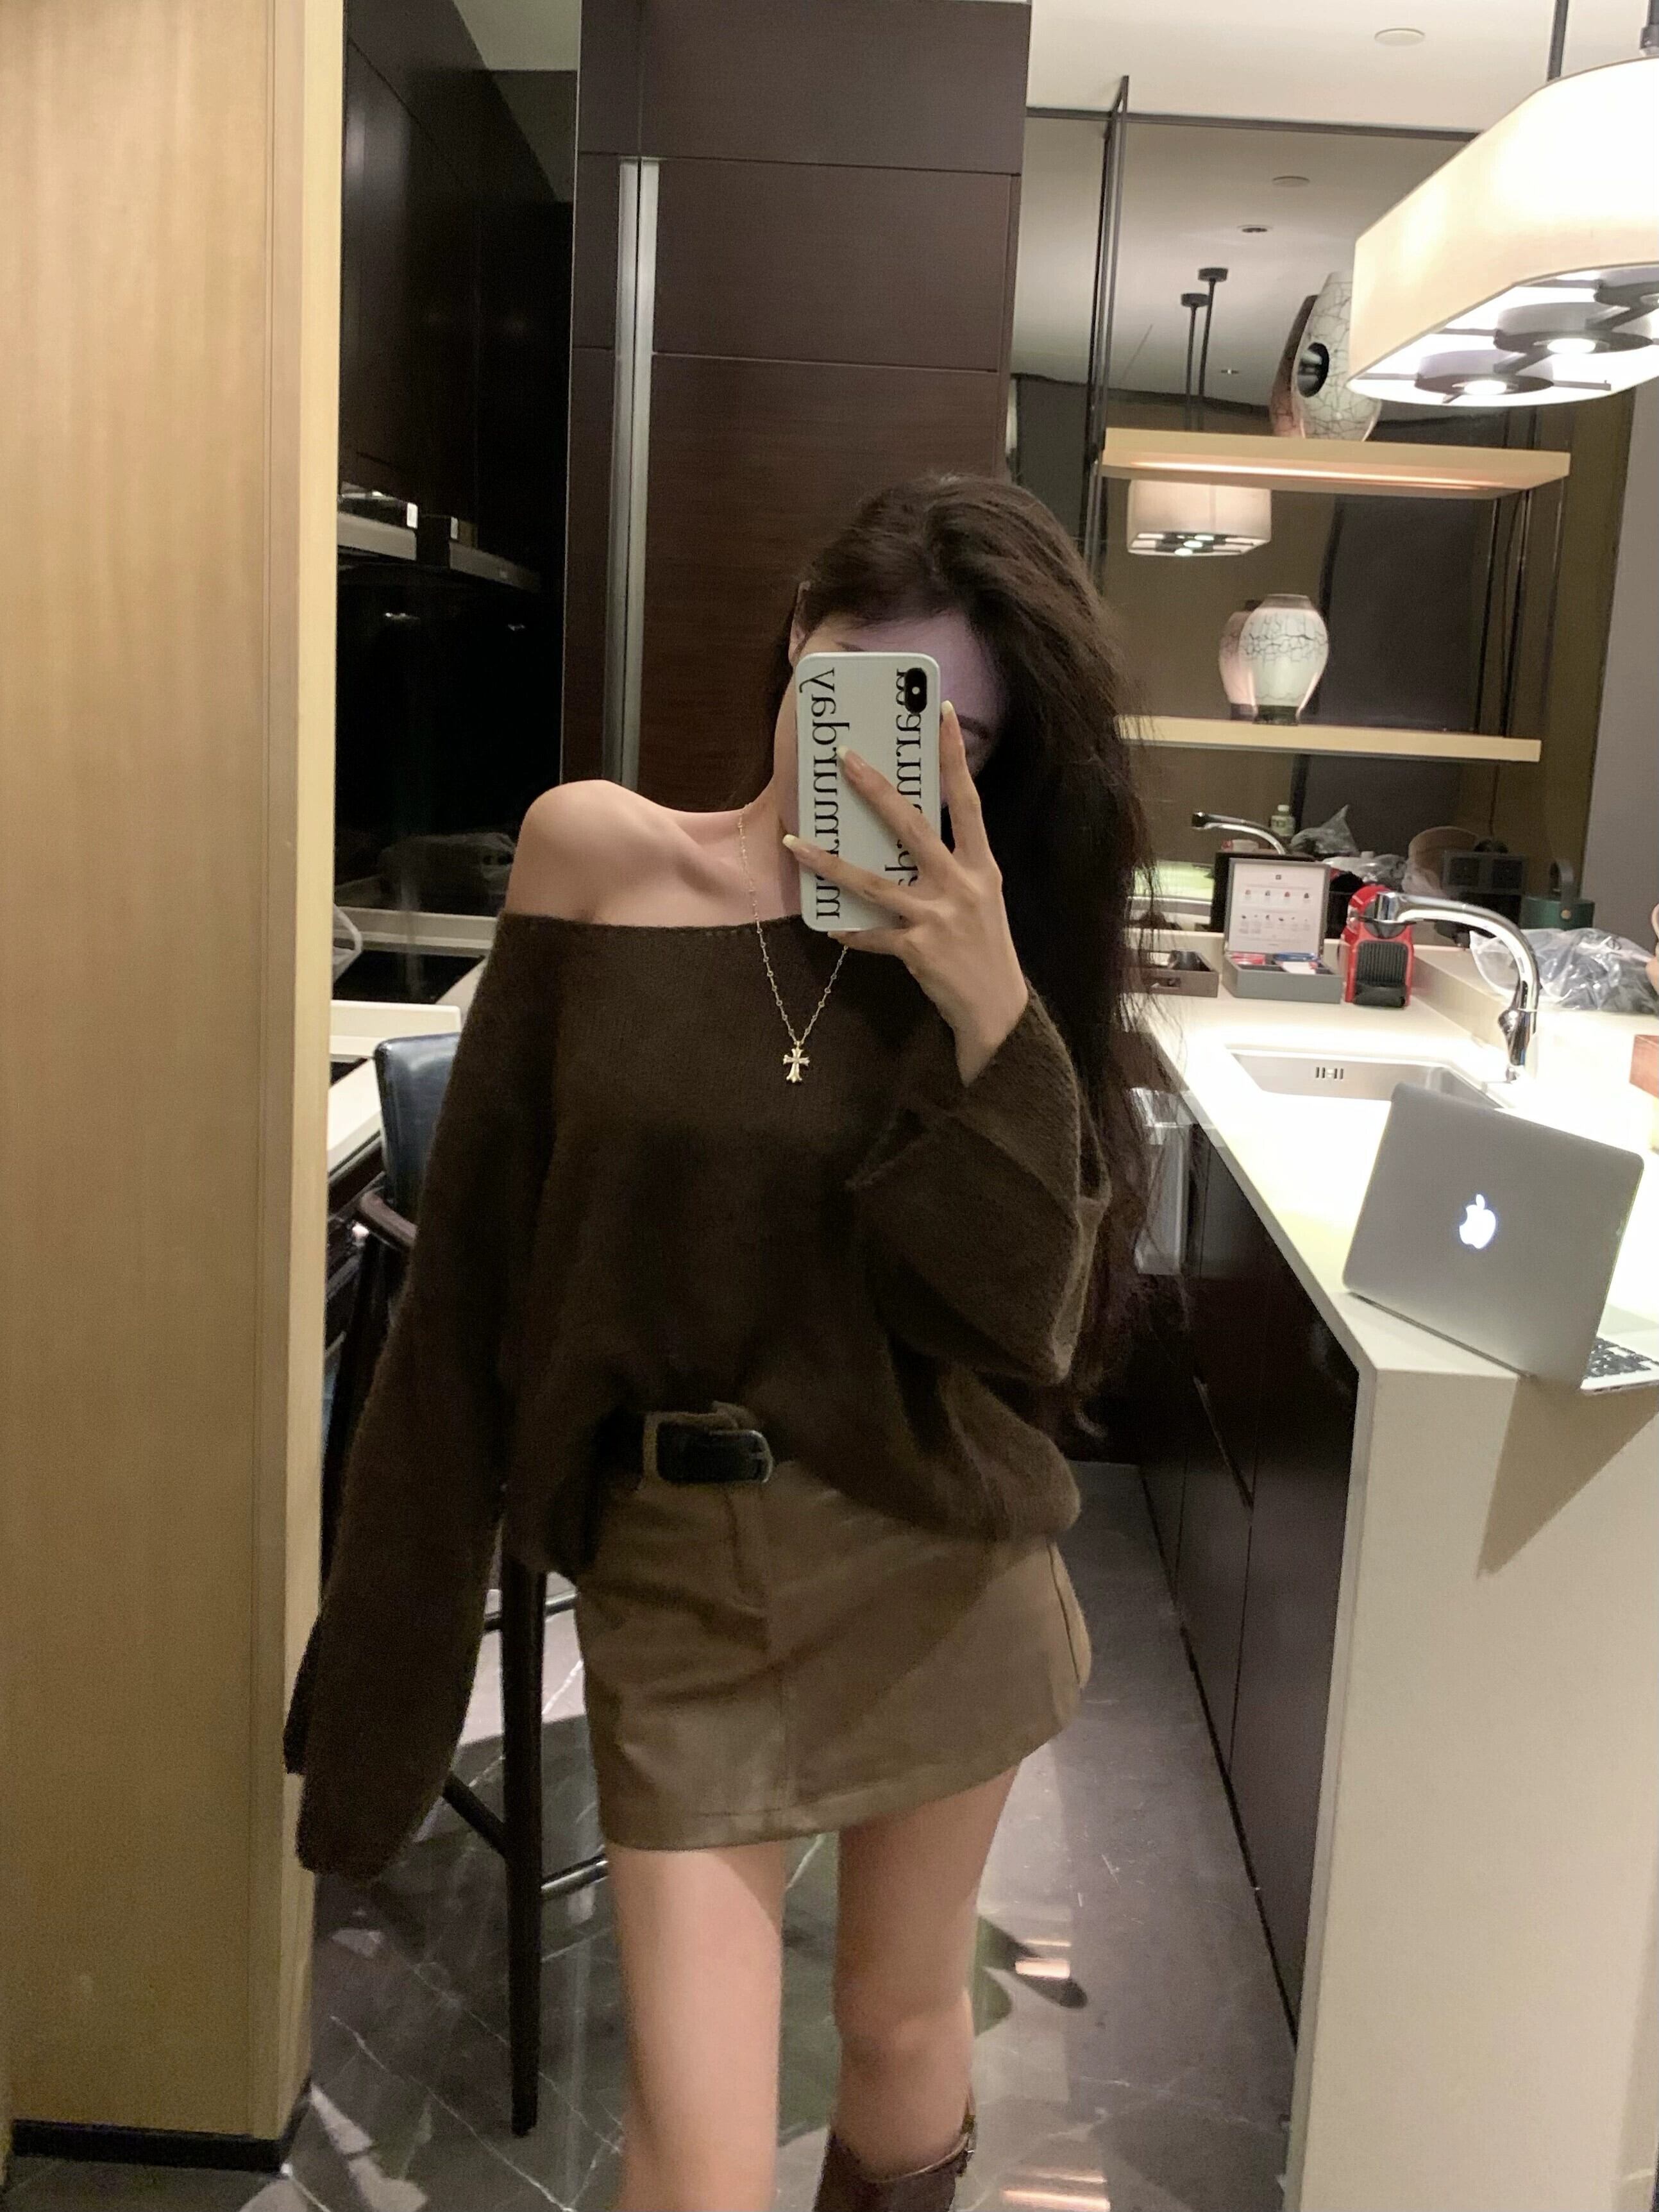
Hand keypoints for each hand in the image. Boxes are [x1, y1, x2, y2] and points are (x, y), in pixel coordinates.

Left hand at [783, 702, 1028, 1082]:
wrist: (998, 1008)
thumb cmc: (985, 947)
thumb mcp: (981, 897)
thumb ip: (951, 867)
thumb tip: (902, 837)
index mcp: (981, 865)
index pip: (967, 800)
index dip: (953, 756)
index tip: (938, 712)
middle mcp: (961, 884)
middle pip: (912, 827)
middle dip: (876, 790)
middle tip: (844, 758)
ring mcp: (938, 917)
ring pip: (873, 883)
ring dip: (829, 862)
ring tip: (794, 842)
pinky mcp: (917, 949)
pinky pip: (871, 936)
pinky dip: (849, 931)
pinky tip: (827, 925)